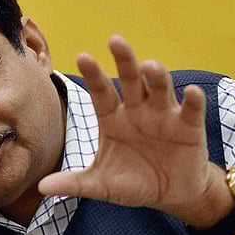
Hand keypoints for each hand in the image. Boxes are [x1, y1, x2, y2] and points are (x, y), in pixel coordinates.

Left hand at [37, 35, 231, 226]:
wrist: (171, 194)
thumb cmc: (133, 182)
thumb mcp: (102, 185)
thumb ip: (75, 183)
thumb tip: (41, 187)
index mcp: (113, 118)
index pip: (101, 92)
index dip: (93, 75)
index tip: (83, 56)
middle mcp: (137, 110)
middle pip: (130, 80)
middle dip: (124, 61)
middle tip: (115, 40)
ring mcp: (164, 115)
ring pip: (159, 88)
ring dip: (156, 76)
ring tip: (149, 65)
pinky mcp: (189, 126)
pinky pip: (191, 110)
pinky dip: (192, 100)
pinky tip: (191, 92)